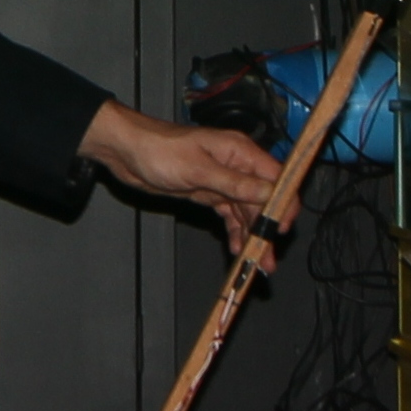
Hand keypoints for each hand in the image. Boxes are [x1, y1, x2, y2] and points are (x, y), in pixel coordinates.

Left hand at [81, 101, 280, 255]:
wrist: (128, 152)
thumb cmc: (159, 150)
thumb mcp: (199, 170)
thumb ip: (235, 184)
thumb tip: (268, 193)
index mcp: (240, 151)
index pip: (275, 178)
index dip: (283, 203)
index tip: (282, 228)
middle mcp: (236, 165)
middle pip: (263, 200)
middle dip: (267, 228)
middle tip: (267, 256)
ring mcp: (223, 180)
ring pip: (247, 211)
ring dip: (252, 235)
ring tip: (256, 260)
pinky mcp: (209, 193)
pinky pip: (230, 214)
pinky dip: (235, 231)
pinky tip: (237, 247)